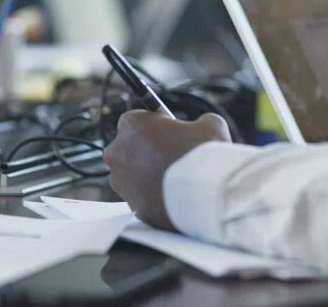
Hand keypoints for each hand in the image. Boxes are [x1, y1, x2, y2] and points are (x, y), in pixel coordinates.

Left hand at [103, 110, 231, 230]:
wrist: (205, 195)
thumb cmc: (203, 155)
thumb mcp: (210, 124)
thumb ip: (198, 123)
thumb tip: (203, 127)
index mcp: (132, 124)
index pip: (137, 120)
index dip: (156, 127)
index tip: (171, 133)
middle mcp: (117, 151)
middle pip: (130, 148)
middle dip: (148, 153)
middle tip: (175, 157)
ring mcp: (120, 182)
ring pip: (133, 176)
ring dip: (150, 176)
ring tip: (178, 180)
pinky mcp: (130, 206)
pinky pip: (140, 199)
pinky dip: (154, 197)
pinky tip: (175, 196)